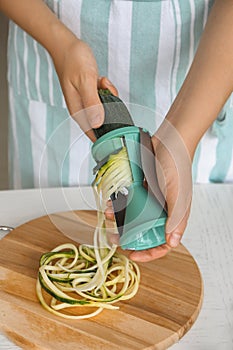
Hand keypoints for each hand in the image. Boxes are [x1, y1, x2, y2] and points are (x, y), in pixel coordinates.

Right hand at [51, 36, 116, 139]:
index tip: (117, 130)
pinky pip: (105, 98)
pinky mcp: (91, 94)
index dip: (106, 135)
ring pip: (106, 108)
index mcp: (78, 111)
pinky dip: (106, 89)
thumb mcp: (85, 81)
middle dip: (110, 109)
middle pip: (103, 121)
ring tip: (101, 81)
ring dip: (109, 96)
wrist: (66, 45)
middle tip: (105, 90)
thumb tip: (97, 123)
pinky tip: (100, 79)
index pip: (93, 133)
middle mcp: (82, 109)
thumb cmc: (73, 61)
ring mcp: (87, 102)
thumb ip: (92, 103)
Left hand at [105, 120, 192, 261]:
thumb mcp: (178, 195)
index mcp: (174, 216)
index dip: (150, 253)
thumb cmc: (178, 166)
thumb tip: (172, 243)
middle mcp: (163, 211)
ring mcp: (152, 200)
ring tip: (108, 216)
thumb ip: (176, 218)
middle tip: (115, 238)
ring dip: (120, 219)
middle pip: (145, 232)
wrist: (169, 140)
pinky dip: (120, 203)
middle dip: (129, 237)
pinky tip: (110, 202)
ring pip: (134, 217)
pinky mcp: (143, 189)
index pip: (164, 243)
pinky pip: (129, 200)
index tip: (133, 254)